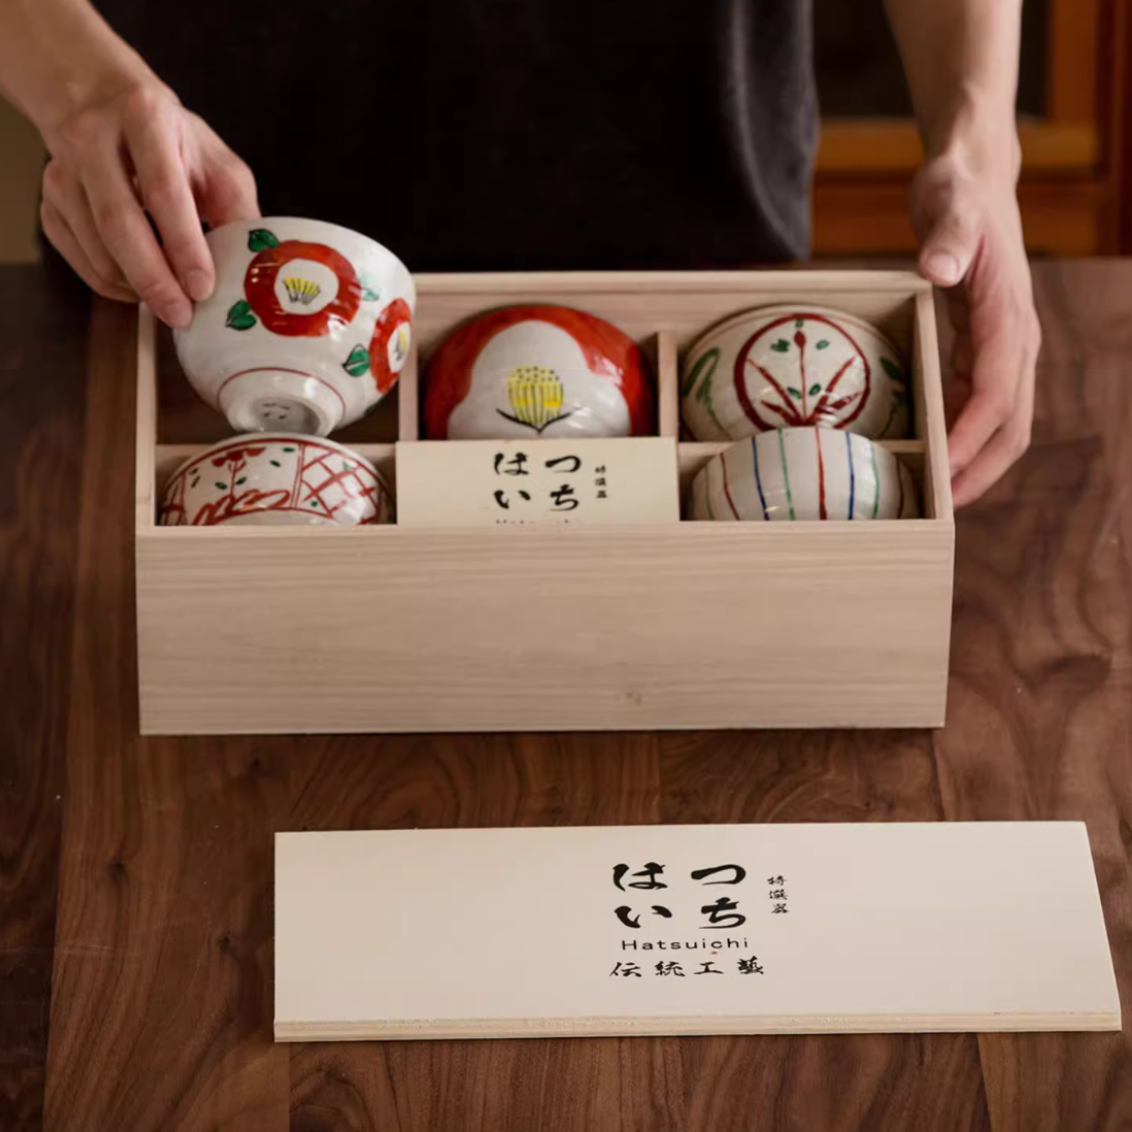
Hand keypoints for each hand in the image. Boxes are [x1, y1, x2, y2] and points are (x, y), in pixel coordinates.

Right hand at [40, 79, 259, 327]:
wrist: (98, 104)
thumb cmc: (170, 140)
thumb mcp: (215, 161)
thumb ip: (237, 209)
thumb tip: (252, 267)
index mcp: (145, 118)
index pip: (163, 191)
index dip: (184, 246)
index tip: (202, 287)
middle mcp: (93, 140)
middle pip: (119, 224)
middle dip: (155, 280)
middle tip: (181, 315)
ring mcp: (63, 172)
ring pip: (97, 248)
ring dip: (136, 287)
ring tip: (170, 302)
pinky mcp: (49, 202)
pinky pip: (80, 259)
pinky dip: (114, 285)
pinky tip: (140, 286)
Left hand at [911, 151, 1040, 506]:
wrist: (975, 179)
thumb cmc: (959, 192)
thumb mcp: (950, 205)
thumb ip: (948, 236)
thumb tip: (943, 268)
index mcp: (1008, 316)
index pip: (996, 394)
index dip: (970, 438)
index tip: (942, 472)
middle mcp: (1015, 339)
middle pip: (1010, 424)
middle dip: (980, 470)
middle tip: (941, 510)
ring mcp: (1004, 346)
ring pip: (1001, 421)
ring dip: (973, 462)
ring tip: (934, 496)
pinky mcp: (986, 346)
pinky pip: (981, 404)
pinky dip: (961, 434)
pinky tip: (932, 453)